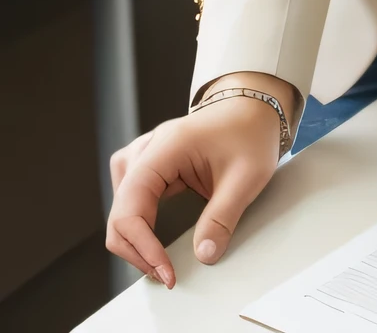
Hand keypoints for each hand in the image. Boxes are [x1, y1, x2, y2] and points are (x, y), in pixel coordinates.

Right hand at [105, 95, 282, 287]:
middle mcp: (148, 148)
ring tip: (157, 259)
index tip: (166, 271)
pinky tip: (152, 235)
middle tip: (165, 273)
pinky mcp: (151, 163)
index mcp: (166, 147)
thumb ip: (223, 217)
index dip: (142, 246)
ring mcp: (146, 154)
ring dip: (132, 237)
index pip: (131, 205)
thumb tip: (204, 255)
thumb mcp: (247, 176)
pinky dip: (136, 222)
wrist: (254, 106)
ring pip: (119, 204)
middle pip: (119, 209)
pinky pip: (129, 197)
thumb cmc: (250, 131)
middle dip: (136, 249)